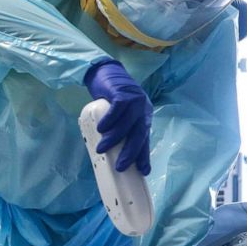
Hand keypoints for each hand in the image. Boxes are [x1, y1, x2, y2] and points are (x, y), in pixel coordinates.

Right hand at [83, 60, 152, 174]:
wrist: (104, 73)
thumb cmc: (110, 97)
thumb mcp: (119, 115)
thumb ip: (120, 128)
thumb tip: (113, 152)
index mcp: (144, 116)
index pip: (145, 138)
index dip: (144, 155)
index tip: (143, 171)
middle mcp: (143, 109)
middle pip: (139, 134)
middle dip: (131, 152)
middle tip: (121, 166)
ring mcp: (134, 100)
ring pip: (127, 124)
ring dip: (114, 139)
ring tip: (102, 149)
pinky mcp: (123, 93)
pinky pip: (118, 110)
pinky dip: (109, 121)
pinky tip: (101, 129)